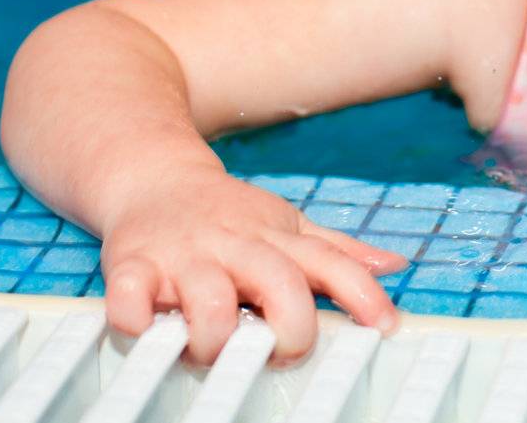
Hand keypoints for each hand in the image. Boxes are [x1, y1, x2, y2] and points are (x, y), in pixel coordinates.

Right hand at [100, 169, 408, 366]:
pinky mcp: (131, 265)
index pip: (329, 262)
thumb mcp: (288, 224)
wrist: (153, 176)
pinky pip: (131, 297)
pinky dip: (136, 320)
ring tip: (213, 350)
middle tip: (285, 351)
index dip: (362, 293)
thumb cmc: (227, 214)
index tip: (386, 325)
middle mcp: (236, 245)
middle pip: (279, 283)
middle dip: (291, 327)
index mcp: (277, 239)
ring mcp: (184, 256)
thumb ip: (338, 250)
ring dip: (216, 336)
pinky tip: (146, 330)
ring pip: (210, 300)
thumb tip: (395, 265)